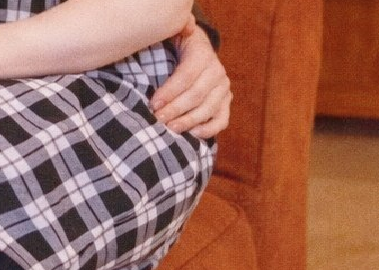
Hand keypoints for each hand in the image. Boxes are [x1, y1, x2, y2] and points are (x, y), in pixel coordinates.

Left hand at [150, 21, 231, 137]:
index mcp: (204, 54)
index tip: (153, 104)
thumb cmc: (179, 52)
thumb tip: (186, 26)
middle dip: (174, 109)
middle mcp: (217, 72)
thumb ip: (178, 31)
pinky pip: (221, 121)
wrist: (197, 57)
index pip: (186, 76)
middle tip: (158, 119)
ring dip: (187, 122)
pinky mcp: (226, 105)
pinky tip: (192, 134)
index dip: (169, 92)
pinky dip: (208, 130)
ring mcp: (223, 90)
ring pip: (207, 109)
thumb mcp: (176, 37)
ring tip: (169, 129)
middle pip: (196, 95)